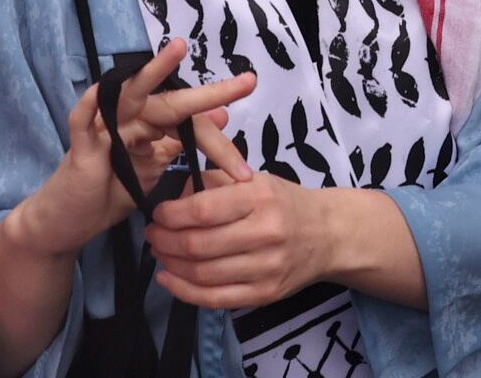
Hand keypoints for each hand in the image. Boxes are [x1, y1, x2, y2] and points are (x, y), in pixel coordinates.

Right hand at [1, 39, 253, 263]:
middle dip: (209, 94)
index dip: (219, 141)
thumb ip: (178, 146)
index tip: (246, 167)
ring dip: (152, 72)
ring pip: (130, 95)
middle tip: (247, 83)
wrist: (68, 222)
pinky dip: (91, 103)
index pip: (191, 125)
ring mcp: (104, 128)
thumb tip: (220, 118)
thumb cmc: (109, 192)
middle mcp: (130, 119)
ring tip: (177, 49)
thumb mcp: (152, 169)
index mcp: (150, 127)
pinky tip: (103, 88)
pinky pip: (83, 118)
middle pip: (171, 103)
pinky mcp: (80, 144)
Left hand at [147, 126, 334, 310]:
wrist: (329, 235)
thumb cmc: (285, 203)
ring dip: (171, 265)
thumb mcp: (254, 180)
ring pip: (203, 274)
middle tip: (151, 234)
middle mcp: (265, 233)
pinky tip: (168, 279)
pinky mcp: (265, 294)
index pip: (204, 210)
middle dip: (165, 241)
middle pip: (199, 245)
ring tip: (159, 253)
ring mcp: (266, 268)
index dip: (171, 215)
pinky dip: (184, 292)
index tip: (157, 214)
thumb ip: (213, 183)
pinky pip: (215, 299)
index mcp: (260, 198)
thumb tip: (174, 198)